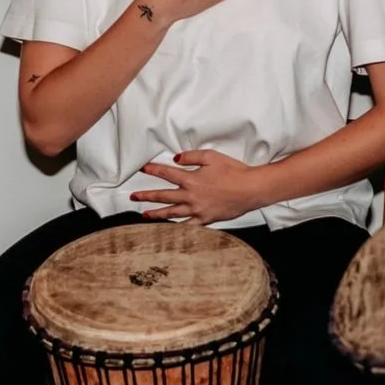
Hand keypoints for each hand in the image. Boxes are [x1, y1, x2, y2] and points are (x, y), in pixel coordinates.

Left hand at [134, 150, 267, 224]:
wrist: (250, 189)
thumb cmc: (233, 171)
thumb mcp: (211, 156)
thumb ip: (191, 156)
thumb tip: (175, 158)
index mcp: (191, 179)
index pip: (166, 174)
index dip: (153, 170)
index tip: (142, 169)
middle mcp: (191, 196)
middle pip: (163, 196)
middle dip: (147, 196)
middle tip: (133, 196)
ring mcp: (197, 210)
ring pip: (172, 213)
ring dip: (156, 214)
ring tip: (144, 215)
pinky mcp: (206, 219)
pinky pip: (188, 225)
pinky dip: (177, 227)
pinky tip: (169, 228)